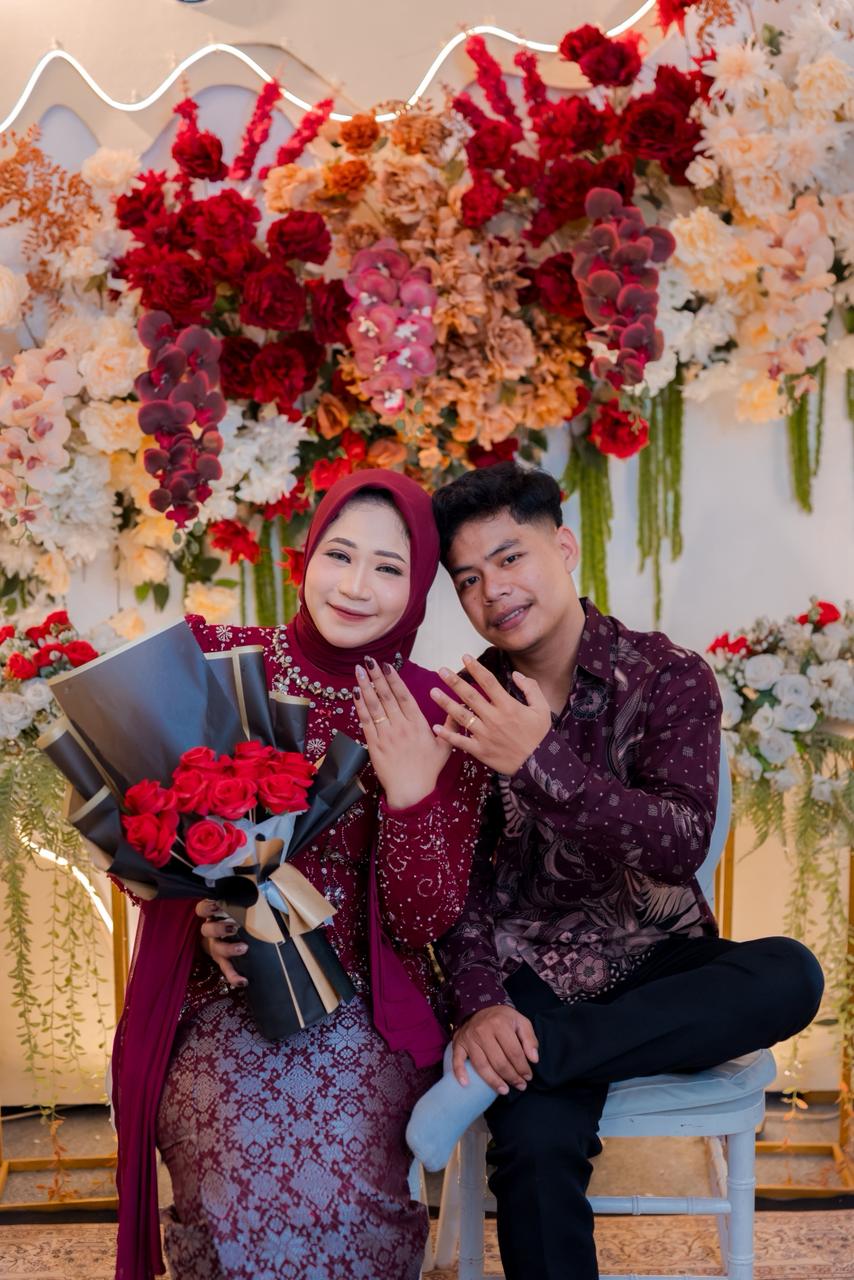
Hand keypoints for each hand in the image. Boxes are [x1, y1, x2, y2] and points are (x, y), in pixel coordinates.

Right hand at [196, 899, 247, 987]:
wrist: (228, 936)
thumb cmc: (235, 915)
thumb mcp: (236, 904)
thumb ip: (243, 893)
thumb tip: (261, 878)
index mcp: (213, 915)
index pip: (202, 909)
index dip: (207, 907)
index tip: (217, 904)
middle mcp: (211, 930)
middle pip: (206, 930)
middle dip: (219, 928)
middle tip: (234, 927)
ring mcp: (215, 947)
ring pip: (216, 949)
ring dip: (228, 949)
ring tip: (243, 948)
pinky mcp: (222, 961)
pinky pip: (226, 970)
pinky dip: (233, 976)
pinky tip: (243, 981)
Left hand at [353, 657, 452, 809]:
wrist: (411, 791)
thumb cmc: (429, 770)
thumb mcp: (446, 746)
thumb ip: (451, 724)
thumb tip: (458, 706)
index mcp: (418, 724)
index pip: (404, 696)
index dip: (394, 679)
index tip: (387, 665)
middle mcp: (401, 726)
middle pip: (386, 696)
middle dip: (377, 676)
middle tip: (369, 660)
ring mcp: (386, 735)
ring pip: (374, 706)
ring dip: (365, 686)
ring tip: (359, 671)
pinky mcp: (374, 745)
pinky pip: (365, 722)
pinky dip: (359, 706)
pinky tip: (355, 694)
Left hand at [430, 655, 551, 775]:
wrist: (539, 766)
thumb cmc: (540, 736)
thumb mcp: (542, 708)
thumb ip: (530, 688)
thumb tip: (516, 674)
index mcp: (508, 706)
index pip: (488, 682)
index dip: (475, 668)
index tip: (465, 657)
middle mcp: (494, 718)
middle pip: (470, 696)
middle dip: (454, 681)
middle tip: (441, 670)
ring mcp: (485, 735)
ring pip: (461, 716)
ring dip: (445, 703)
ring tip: (433, 692)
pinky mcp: (481, 751)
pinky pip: (461, 742)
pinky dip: (448, 735)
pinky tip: (436, 727)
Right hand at [452, 1005, 538, 1093]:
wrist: (479, 1008)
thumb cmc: (503, 1018)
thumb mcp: (520, 1021)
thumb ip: (530, 1039)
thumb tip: (534, 1059)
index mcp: (500, 1024)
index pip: (513, 1052)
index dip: (522, 1067)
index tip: (528, 1077)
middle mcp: (482, 1031)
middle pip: (498, 1061)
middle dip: (511, 1077)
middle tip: (520, 1086)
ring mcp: (469, 1038)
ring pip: (481, 1065)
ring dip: (493, 1081)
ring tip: (504, 1090)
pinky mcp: (459, 1043)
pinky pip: (457, 1060)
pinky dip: (460, 1073)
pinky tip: (466, 1084)